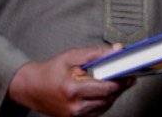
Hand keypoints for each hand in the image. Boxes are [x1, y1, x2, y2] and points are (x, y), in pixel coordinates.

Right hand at [8, 44, 134, 116]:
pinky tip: (108, 91)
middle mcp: (75, 107)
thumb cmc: (50, 71)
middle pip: (108, 98)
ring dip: (115, 94)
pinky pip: (98, 112)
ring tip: (120, 81)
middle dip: (121, 87)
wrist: (31, 88)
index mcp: (73, 90)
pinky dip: (106, 101)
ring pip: (105, 106)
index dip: (121, 80)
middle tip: (130, 76)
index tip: (130, 72)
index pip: (105, 88)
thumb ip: (96, 53)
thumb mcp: (72, 56)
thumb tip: (117, 50)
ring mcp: (75, 115)